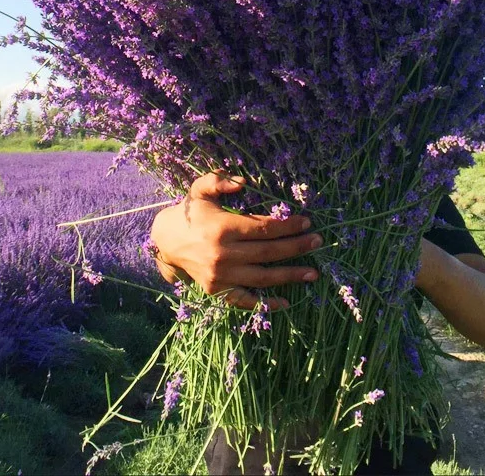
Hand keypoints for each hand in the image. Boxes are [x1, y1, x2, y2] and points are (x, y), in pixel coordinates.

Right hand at [150, 171, 321, 309]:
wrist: (166, 242)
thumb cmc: (190, 213)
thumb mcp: (200, 190)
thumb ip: (218, 180)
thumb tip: (243, 182)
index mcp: (222, 228)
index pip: (264, 228)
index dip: (288, 225)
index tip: (306, 222)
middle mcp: (223, 254)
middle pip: (269, 252)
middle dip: (297, 247)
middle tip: (318, 241)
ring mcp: (220, 276)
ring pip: (263, 278)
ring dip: (290, 275)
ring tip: (313, 273)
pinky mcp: (217, 291)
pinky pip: (245, 301)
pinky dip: (266, 304)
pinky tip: (286, 301)